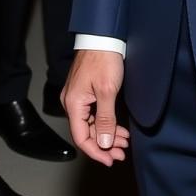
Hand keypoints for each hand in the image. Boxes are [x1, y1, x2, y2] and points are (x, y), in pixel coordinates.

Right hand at [62, 49, 129, 165]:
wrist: (101, 36)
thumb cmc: (103, 59)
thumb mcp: (107, 91)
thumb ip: (105, 120)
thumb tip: (103, 143)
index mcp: (73, 103)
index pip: (81, 137)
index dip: (96, 152)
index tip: (111, 160)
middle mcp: (71, 102)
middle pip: (86, 132)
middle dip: (105, 144)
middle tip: (122, 152)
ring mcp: (77, 96)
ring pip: (91, 124)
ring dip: (107, 135)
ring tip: (124, 141)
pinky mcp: (84, 92)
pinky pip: (93, 114)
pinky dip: (106, 123)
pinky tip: (118, 128)